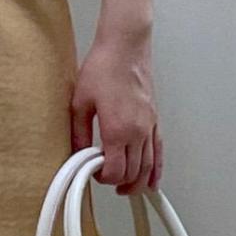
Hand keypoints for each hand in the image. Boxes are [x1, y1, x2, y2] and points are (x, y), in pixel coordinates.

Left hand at [70, 29, 161, 196]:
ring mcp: (149, 126)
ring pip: (149, 166)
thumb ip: (79, 133)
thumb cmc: (103, 68)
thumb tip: (76, 154)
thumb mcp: (79, 102)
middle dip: (119, 183)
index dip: (103, 179)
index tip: (93, 174)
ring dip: (138, 181)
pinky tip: (153, 179)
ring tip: (125, 188)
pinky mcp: (154, 119)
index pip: (115, 171)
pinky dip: (157, 169)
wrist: (125, 47)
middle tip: (105, 180)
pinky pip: (159, 151)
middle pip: (134, 173)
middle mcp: (137, 131)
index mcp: (117, 130)